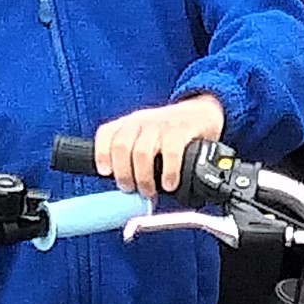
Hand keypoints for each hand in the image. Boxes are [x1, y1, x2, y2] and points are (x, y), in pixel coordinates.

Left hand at [94, 94, 226, 194]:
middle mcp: (142, 121)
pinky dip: (168, 172)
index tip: (106, 173)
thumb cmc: (171, 132)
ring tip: (149, 191)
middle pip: (121, 147)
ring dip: (143, 178)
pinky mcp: (182, 130)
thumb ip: (132, 154)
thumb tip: (125, 187)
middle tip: (130, 189)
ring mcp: (161, 124)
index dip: (101, 154)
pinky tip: (169, 183)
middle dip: (123, 174)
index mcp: (129, 123)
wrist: (202, 112)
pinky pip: (170, 153)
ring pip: (142, 153)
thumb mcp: (146, 136)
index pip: (106, 134)